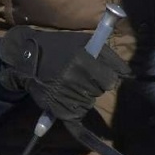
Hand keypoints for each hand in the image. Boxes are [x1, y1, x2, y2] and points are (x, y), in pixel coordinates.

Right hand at [0, 26, 128, 120]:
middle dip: (96, 83)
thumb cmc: (59, 48)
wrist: (27, 58)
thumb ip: (107, 55)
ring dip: (84, 95)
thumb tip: (128, 74)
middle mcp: (76, 77)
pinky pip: (77, 113)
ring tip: (70, 84)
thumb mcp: (83, 41)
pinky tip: (76, 113)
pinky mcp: (58, 106)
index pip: (113, 77)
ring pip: (90, 101)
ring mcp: (66, 93)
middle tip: (82, 76)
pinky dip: (75, 111)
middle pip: (102, 89)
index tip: (103, 72)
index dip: (109, 75)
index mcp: (84, 59)